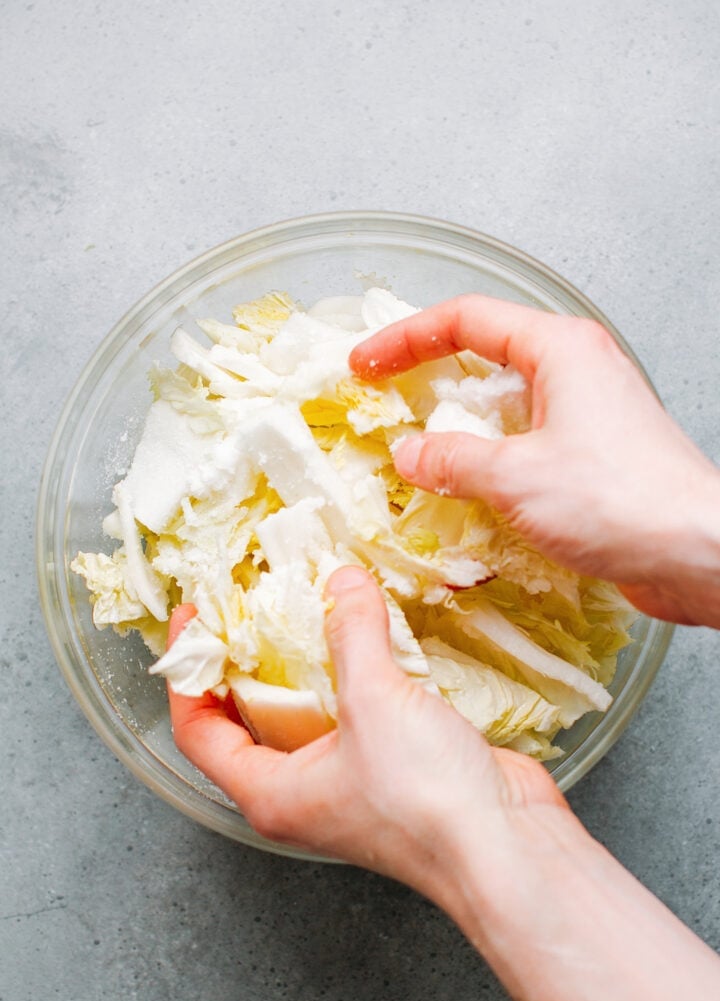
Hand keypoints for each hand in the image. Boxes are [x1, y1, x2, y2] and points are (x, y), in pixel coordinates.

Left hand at [168, 566, 565, 895]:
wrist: (508, 849)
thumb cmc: (424, 798)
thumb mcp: (374, 703)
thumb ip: (352, 633)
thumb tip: (341, 580)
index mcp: (268, 792)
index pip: (197, 729)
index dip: (186, 672)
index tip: (194, 619)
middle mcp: (300, 791)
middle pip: (248, 717)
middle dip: (245, 659)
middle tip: (248, 602)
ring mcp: (347, 781)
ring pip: (308, 710)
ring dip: (307, 659)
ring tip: (306, 603)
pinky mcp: (391, 767)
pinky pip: (356, 710)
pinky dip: (356, 671)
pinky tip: (368, 632)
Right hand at [350, 295, 719, 625]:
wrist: (698, 553)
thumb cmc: (623, 500)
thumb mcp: (515, 477)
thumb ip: (453, 461)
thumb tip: (411, 454)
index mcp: (559, 349)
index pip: (465, 320)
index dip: (405, 338)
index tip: (366, 365)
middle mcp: (576, 371)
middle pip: (484, 357)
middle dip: (429, 382)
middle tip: (384, 403)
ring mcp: (587, 414)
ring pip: (504, 407)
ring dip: (458, 432)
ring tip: (418, 459)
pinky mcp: (593, 456)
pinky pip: (525, 445)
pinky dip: (489, 463)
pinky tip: (467, 495)